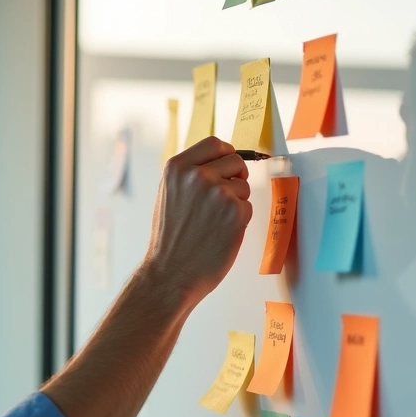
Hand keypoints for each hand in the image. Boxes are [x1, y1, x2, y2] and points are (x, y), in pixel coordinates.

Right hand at [143, 136, 252, 305]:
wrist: (171, 273)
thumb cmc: (170, 239)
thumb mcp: (168, 194)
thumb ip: (189, 175)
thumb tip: (217, 162)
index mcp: (177, 168)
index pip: (214, 143)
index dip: (225, 154)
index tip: (227, 165)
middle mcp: (197, 175)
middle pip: (235, 160)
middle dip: (235, 177)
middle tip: (224, 198)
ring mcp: (218, 192)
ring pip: (243, 186)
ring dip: (236, 201)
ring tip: (214, 221)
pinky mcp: (236, 212)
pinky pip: (248, 206)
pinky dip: (239, 220)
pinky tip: (220, 233)